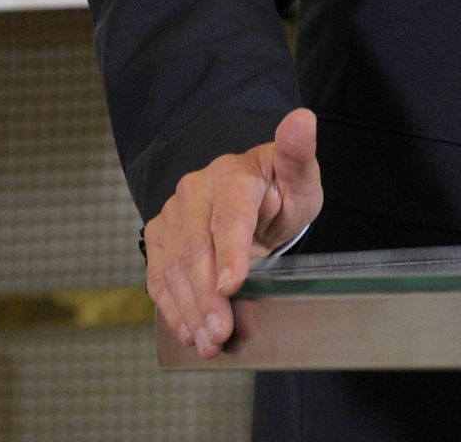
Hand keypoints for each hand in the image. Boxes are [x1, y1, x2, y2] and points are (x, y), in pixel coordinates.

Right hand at [144, 107, 321, 358]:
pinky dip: (172, 306)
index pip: (229, 215)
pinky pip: (158, 275)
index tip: (233, 285)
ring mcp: (174, 211)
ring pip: (172, 266)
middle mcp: (197, 189)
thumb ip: (300, 153)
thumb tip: (302, 119)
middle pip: (196, 248)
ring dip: (187, 309)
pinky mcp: (160, 233)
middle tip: (220, 333)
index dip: (230, 252)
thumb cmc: (281, 188)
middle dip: (207, 296)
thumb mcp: (301, 175)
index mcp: (235, 173)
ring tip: (206, 341)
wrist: (253, 193)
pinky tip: (187, 330)